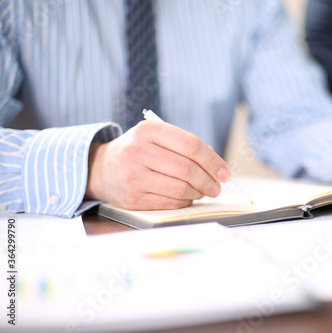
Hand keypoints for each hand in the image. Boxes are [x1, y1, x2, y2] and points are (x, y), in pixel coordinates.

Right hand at [85, 121, 230, 209]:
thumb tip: (217, 165)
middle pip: (187, 169)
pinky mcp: (132, 198)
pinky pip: (170, 202)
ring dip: (199, 193)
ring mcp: (133, 176)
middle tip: (217, 186)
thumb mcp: (157, 138)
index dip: (212, 160)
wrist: (101, 168)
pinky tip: (188, 197)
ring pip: (180, 188)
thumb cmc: (138, 151)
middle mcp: (138, 151)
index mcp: (148, 130)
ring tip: (204, 191)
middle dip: (209, 180)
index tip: (224, 172)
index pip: (191, 145)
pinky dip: (185, 201)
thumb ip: (185, 146)